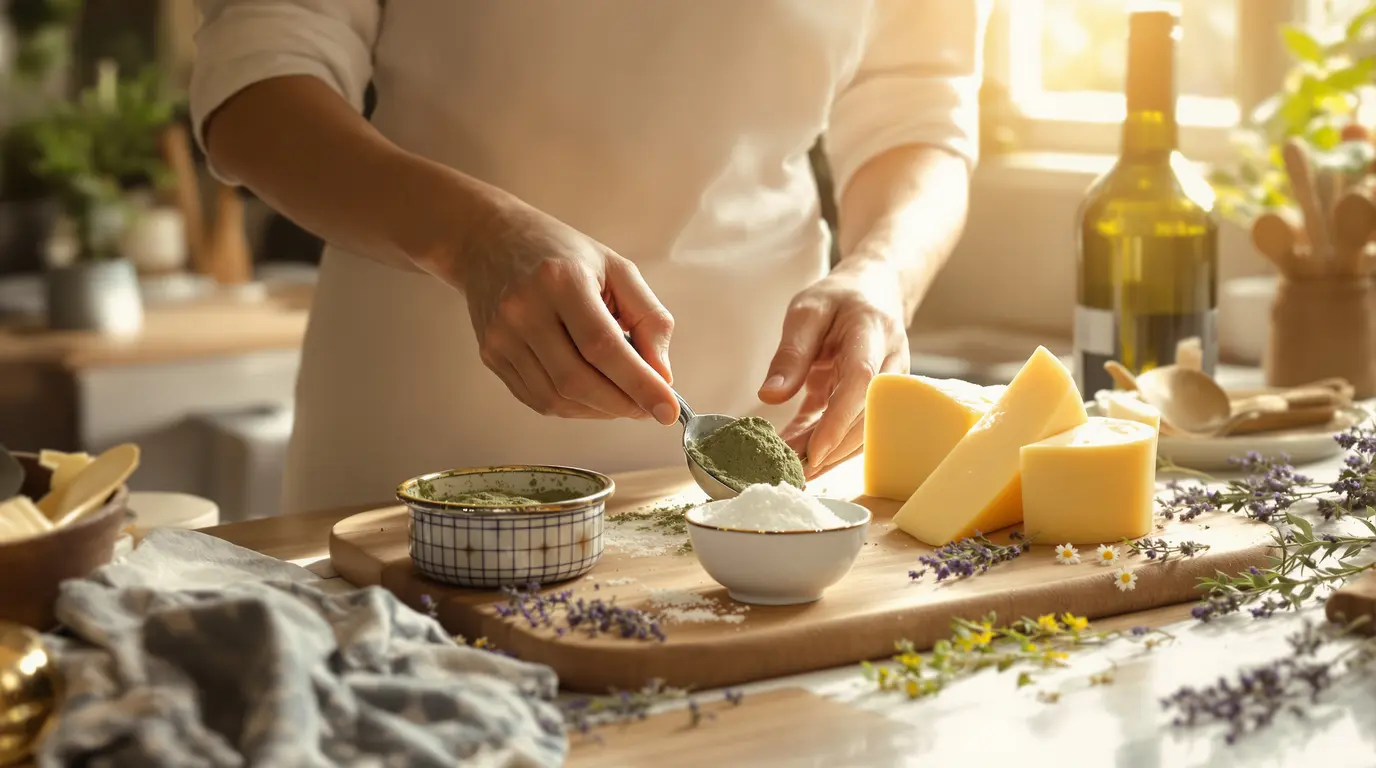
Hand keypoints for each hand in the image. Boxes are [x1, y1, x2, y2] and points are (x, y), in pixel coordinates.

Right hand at [459, 198, 678, 423]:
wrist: (490, 240)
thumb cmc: (563, 255)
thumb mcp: (617, 269)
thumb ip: (649, 318)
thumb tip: (661, 376)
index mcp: (561, 279)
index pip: (603, 346)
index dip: (638, 383)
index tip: (667, 409)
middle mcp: (524, 309)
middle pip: (577, 380)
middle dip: (621, 404)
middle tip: (648, 407)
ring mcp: (501, 335)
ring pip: (556, 398)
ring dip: (598, 410)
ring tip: (621, 398)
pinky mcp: (490, 354)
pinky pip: (536, 398)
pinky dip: (572, 407)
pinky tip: (591, 394)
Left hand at [758, 260, 911, 476]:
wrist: (875, 292)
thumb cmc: (840, 298)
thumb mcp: (807, 311)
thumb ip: (791, 354)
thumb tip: (769, 396)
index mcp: (872, 334)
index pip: (860, 382)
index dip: (839, 421)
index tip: (814, 453)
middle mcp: (890, 366)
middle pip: (866, 418)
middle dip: (829, 450)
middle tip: (790, 472)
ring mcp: (888, 389)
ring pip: (862, 432)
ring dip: (826, 453)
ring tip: (788, 468)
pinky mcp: (875, 402)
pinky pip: (851, 428)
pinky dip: (823, 443)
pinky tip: (795, 453)